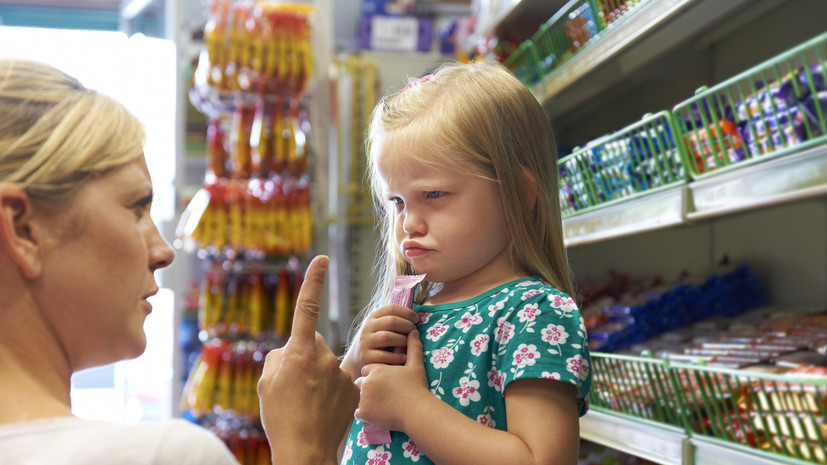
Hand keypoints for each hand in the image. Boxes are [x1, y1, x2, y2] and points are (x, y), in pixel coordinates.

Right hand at [258, 255, 358, 464]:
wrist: (306, 450)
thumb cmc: (281, 417)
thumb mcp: (267, 384)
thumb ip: (278, 358)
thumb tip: (290, 350)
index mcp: (299, 352)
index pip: (307, 308)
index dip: (313, 281)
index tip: (322, 259)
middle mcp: (324, 357)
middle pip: (312, 344)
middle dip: (303, 357)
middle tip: (293, 386)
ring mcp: (341, 373)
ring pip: (325, 365)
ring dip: (317, 377)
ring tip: (307, 403)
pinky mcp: (354, 387)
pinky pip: (339, 380)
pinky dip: (331, 391)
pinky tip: (322, 409)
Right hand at [341, 303, 418, 379]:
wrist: (357, 358)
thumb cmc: (378, 341)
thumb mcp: (381, 326)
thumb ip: (394, 320)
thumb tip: (417, 317)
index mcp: (373, 316)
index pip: (391, 308)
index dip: (407, 312)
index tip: (417, 319)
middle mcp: (368, 327)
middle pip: (391, 321)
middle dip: (407, 326)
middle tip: (415, 332)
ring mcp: (365, 342)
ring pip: (387, 337)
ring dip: (403, 341)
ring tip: (410, 345)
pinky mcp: (366, 357)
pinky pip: (384, 356)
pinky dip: (397, 357)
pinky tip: (404, 358)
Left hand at [354, 329, 429, 431]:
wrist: (417, 411)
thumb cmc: (417, 388)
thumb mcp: (416, 365)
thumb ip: (413, 347)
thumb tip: (413, 331)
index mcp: (376, 369)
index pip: (367, 369)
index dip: (375, 375)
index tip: (384, 381)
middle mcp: (367, 382)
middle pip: (360, 382)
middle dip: (367, 387)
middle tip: (381, 394)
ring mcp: (364, 398)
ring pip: (357, 397)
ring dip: (364, 400)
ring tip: (378, 404)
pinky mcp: (364, 413)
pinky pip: (357, 412)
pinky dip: (365, 413)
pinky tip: (376, 413)